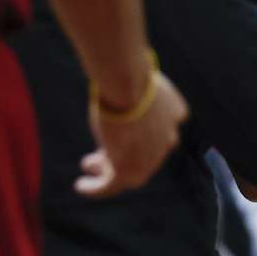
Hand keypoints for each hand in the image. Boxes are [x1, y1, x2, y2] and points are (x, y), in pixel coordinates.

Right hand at [76, 70, 186, 197]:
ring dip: (107, 171)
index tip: (126, 132)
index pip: (164, 134)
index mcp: (175, 114)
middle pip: (147, 155)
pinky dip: (95, 188)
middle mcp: (167, 140)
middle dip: (125, 154)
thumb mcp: (138, 76)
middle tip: (102, 152)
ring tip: (88, 164)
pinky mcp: (127, 171)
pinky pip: (109, 186)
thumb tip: (124, 66)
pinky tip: (81, 186)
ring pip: (128, 172)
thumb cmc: (130, 75)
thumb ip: (135, 80)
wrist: (128, 87)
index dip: (146, 136)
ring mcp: (149, 159)